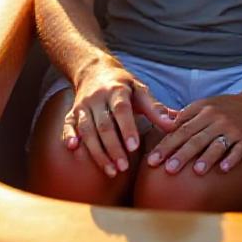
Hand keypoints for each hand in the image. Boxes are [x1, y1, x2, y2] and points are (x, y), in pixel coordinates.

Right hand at [64, 61, 178, 177]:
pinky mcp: (72, 112)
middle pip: (104, 125)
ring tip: (110, 170)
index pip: (121, 110)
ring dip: (97, 152)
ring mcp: (83, 106)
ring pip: (87, 130)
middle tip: (124, 167)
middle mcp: (97, 98)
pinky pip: (68, 125)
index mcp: (117, 90)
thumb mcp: (140, 91)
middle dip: (113, 148)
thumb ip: (155, 109)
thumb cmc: (123, 85)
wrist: (94, 70)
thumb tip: (173, 125)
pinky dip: (69, 136)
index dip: (127, 128)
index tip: (134, 147)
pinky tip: (73, 149)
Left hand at [147, 92, 241, 175]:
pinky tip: (224, 169)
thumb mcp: (205, 105)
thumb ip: (184, 115)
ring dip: (206, 157)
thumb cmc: (226, 108)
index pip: (181, 130)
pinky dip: (232, 159)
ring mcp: (233, 130)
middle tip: (168, 169)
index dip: (166, 145)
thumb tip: (161, 120)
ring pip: (217, 144)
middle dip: (181, 154)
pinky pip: (239, 150)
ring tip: (196, 171)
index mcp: (203, 112)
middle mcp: (217, 120)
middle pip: (196, 138)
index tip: (152, 160)